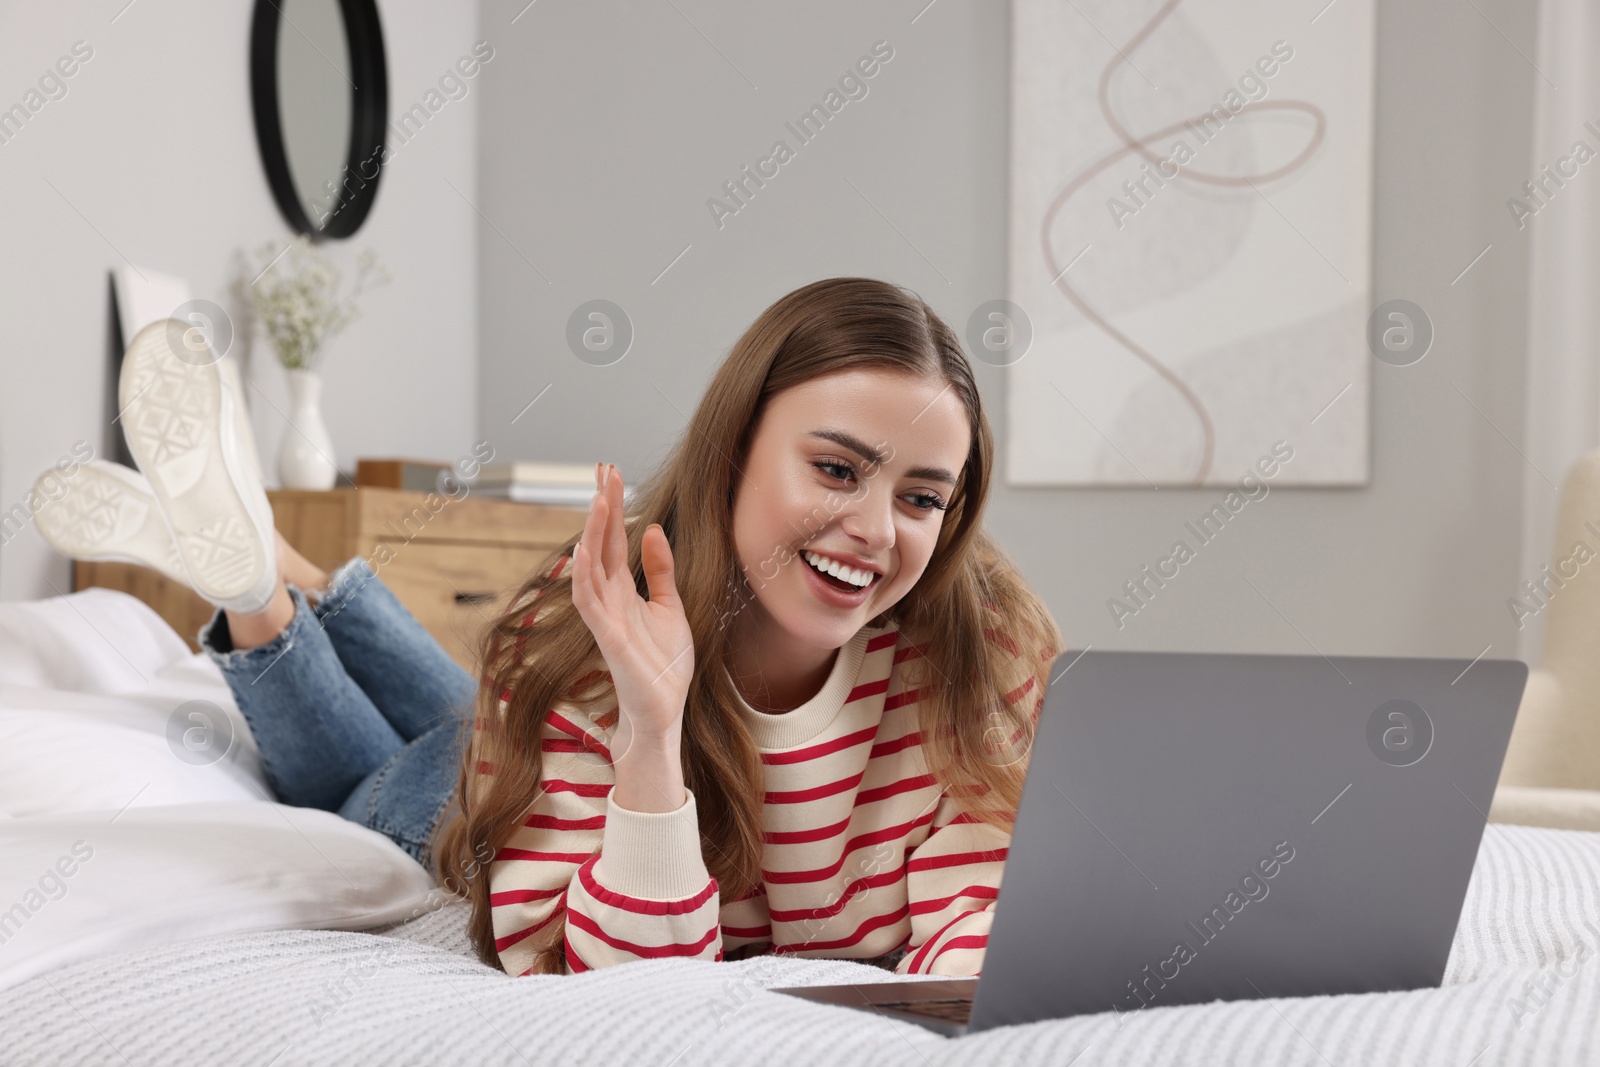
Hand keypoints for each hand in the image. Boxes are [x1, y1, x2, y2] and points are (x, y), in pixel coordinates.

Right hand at [569, 463, 693, 746]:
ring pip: (590, 566)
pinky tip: (585, 550)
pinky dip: (584, 576)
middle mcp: (608, 598)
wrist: (664, 711)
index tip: (611, 473)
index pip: (614, 540)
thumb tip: (654, 529)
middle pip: (601, 544)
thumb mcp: (670, 607)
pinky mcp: (607, 639)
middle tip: (604, 469)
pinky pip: (589, 602)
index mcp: (622, 590)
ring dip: (592, 533)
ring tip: (598, 499)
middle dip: (601, 507)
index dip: (613, 507)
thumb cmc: (663, 664)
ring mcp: (604, 618)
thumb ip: (660, 571)